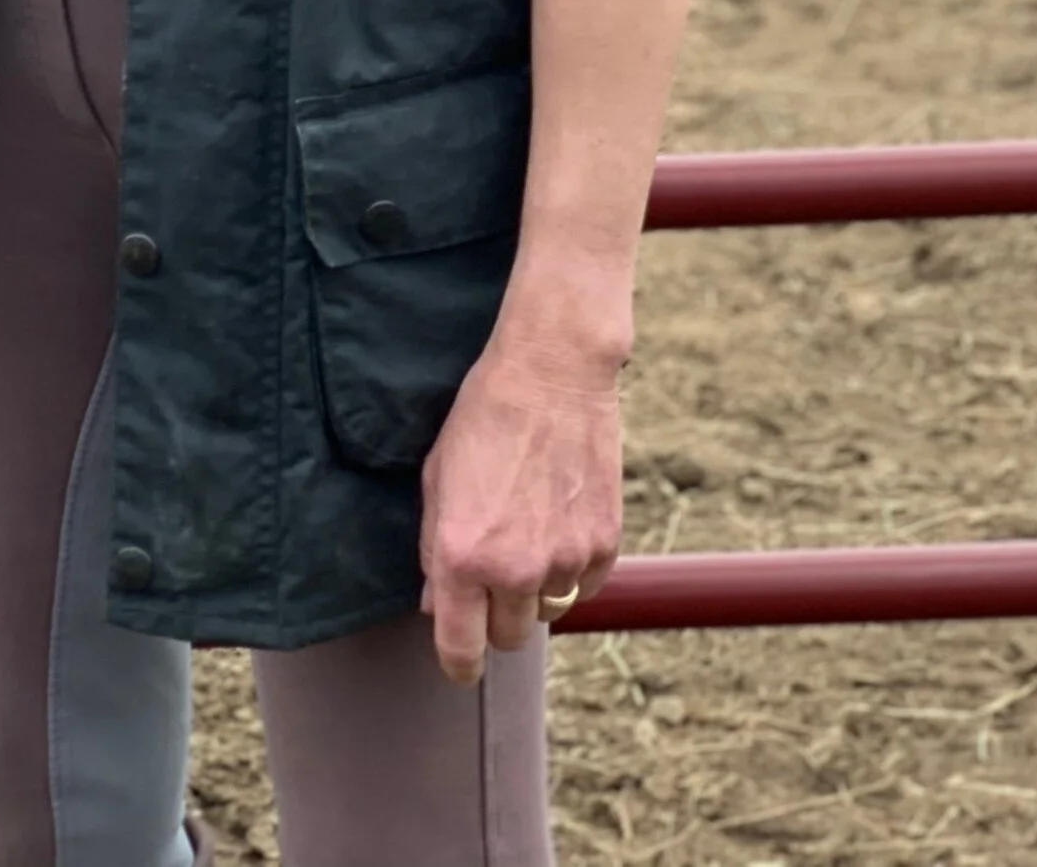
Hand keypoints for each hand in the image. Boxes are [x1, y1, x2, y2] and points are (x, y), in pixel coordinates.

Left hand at [418, 329, 623, 685]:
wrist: (552, 372)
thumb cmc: (484, 417)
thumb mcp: (437, 479)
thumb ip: (432, 549)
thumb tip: (437, 604)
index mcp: (462, 555)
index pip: (459, 649)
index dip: (457, 663)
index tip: (460, 663)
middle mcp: (515, 569)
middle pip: (508, 638)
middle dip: (496, 616)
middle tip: (493, 573)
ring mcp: (564, 561)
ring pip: (548, 613)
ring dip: (536, 591)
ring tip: (528, 535)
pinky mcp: (604, 546)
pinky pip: (586, 586)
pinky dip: (572, 568)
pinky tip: (559, 522)